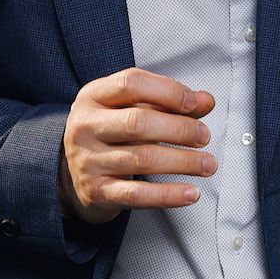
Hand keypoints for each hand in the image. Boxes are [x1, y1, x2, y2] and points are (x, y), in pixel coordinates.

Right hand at [58, 67, 217, 223]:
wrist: (70, 174)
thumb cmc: (110, 134)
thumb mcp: (131, 109)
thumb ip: (168, 102)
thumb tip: (206, 101)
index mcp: (93, 97)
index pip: (131, 83)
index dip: (168, 91)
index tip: (194, 104)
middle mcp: (86, 126)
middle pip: (138, 122)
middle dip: (179, 129)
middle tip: (204, 136)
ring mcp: (89, 160)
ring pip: (142, 160)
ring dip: (183, 162)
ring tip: (208, 164)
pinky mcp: (97, 192)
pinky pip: (137, 195)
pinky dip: (169, 195)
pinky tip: (192, 193)